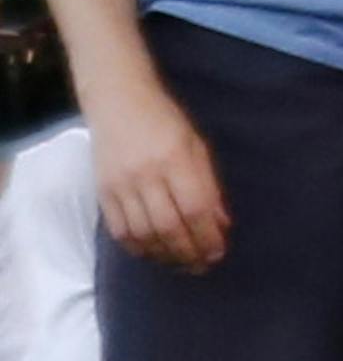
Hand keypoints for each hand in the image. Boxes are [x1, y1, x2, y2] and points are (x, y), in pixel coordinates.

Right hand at [90, 80, 228, 269]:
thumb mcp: (194, 145)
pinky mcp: (103, 190)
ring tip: (180, 261)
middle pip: (170, 228)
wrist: (114, 95)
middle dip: (189, 254)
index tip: (217, 251)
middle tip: (201, 264)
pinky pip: (121, 231)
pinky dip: (139, 249)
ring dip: (166, 256)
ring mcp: (121, 183)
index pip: (194, 209)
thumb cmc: (161, 120)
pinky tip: (154, 250)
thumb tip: (221, 226)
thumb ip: (208, 186)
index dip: (208, 237)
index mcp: (173, 158)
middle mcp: (145, 172)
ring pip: (145, 235)